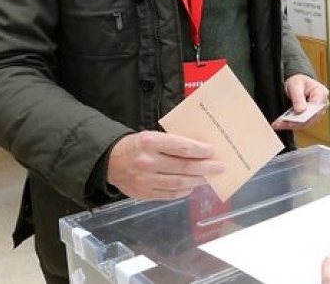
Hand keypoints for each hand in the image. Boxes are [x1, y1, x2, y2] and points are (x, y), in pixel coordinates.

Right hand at [106, 131, 223, 199]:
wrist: (110, 161)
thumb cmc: (137, 146)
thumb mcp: (152, 136)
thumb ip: (172, 143)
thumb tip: (200, 150)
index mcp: (149, 142)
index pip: (181, 147)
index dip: (200, 150)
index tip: (213, 151)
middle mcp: (147, 162)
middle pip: (183, 167)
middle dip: (205, 167)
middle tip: (219, 166)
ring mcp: (145, 180)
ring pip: (179, 183)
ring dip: (197, 180)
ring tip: (208, 177)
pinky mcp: (144, 194)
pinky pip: (170, 194)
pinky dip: (184, 191)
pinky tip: (192, 186)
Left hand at [273, 74, 329, 130]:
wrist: (298, 83)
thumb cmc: (299, 81)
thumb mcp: (296, 85)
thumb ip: (298, 97)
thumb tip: (301, 111)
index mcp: (321, 94)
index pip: (315, 109)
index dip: (305, 116)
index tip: (292, 120)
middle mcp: (321, 105)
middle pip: (310, 119)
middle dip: (294, 123)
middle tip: (280, 123)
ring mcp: (316, 113)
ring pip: (304, 124)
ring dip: (289, 125)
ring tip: (277, 124)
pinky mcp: (309, 118)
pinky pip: (300, 123)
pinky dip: (289, 124)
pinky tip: (279, 124)